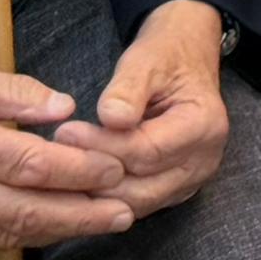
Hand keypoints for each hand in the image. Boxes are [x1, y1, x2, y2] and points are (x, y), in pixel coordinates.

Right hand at [0, 62, 139, 254]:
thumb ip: (12, 92)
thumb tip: (63, 106)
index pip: (33, 165)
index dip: (78, 171)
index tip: (115, 168)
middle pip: (30, 211)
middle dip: (84, 214)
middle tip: (125, 211)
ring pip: (12, 234)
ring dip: (61, 231)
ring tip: (102, 223)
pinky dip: (24, 238)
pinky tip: (53, 228)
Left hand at [57, 0, 233, 212]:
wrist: (184, 59)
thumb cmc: (165, 56)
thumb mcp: (146, 59)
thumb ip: (129, 89)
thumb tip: (110, 118)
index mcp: (204, 126)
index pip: (147, 151)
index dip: (103, 146)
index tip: (65, 132)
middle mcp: (203, 161)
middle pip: (142, 187)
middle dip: (96, 174)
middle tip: (56, 154)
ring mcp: (191, 181)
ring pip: (137, 203)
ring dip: (98, 190)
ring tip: (64, 167)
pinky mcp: (174, 190)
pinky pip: (138, 203)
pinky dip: (108, 196)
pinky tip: (81, 178)